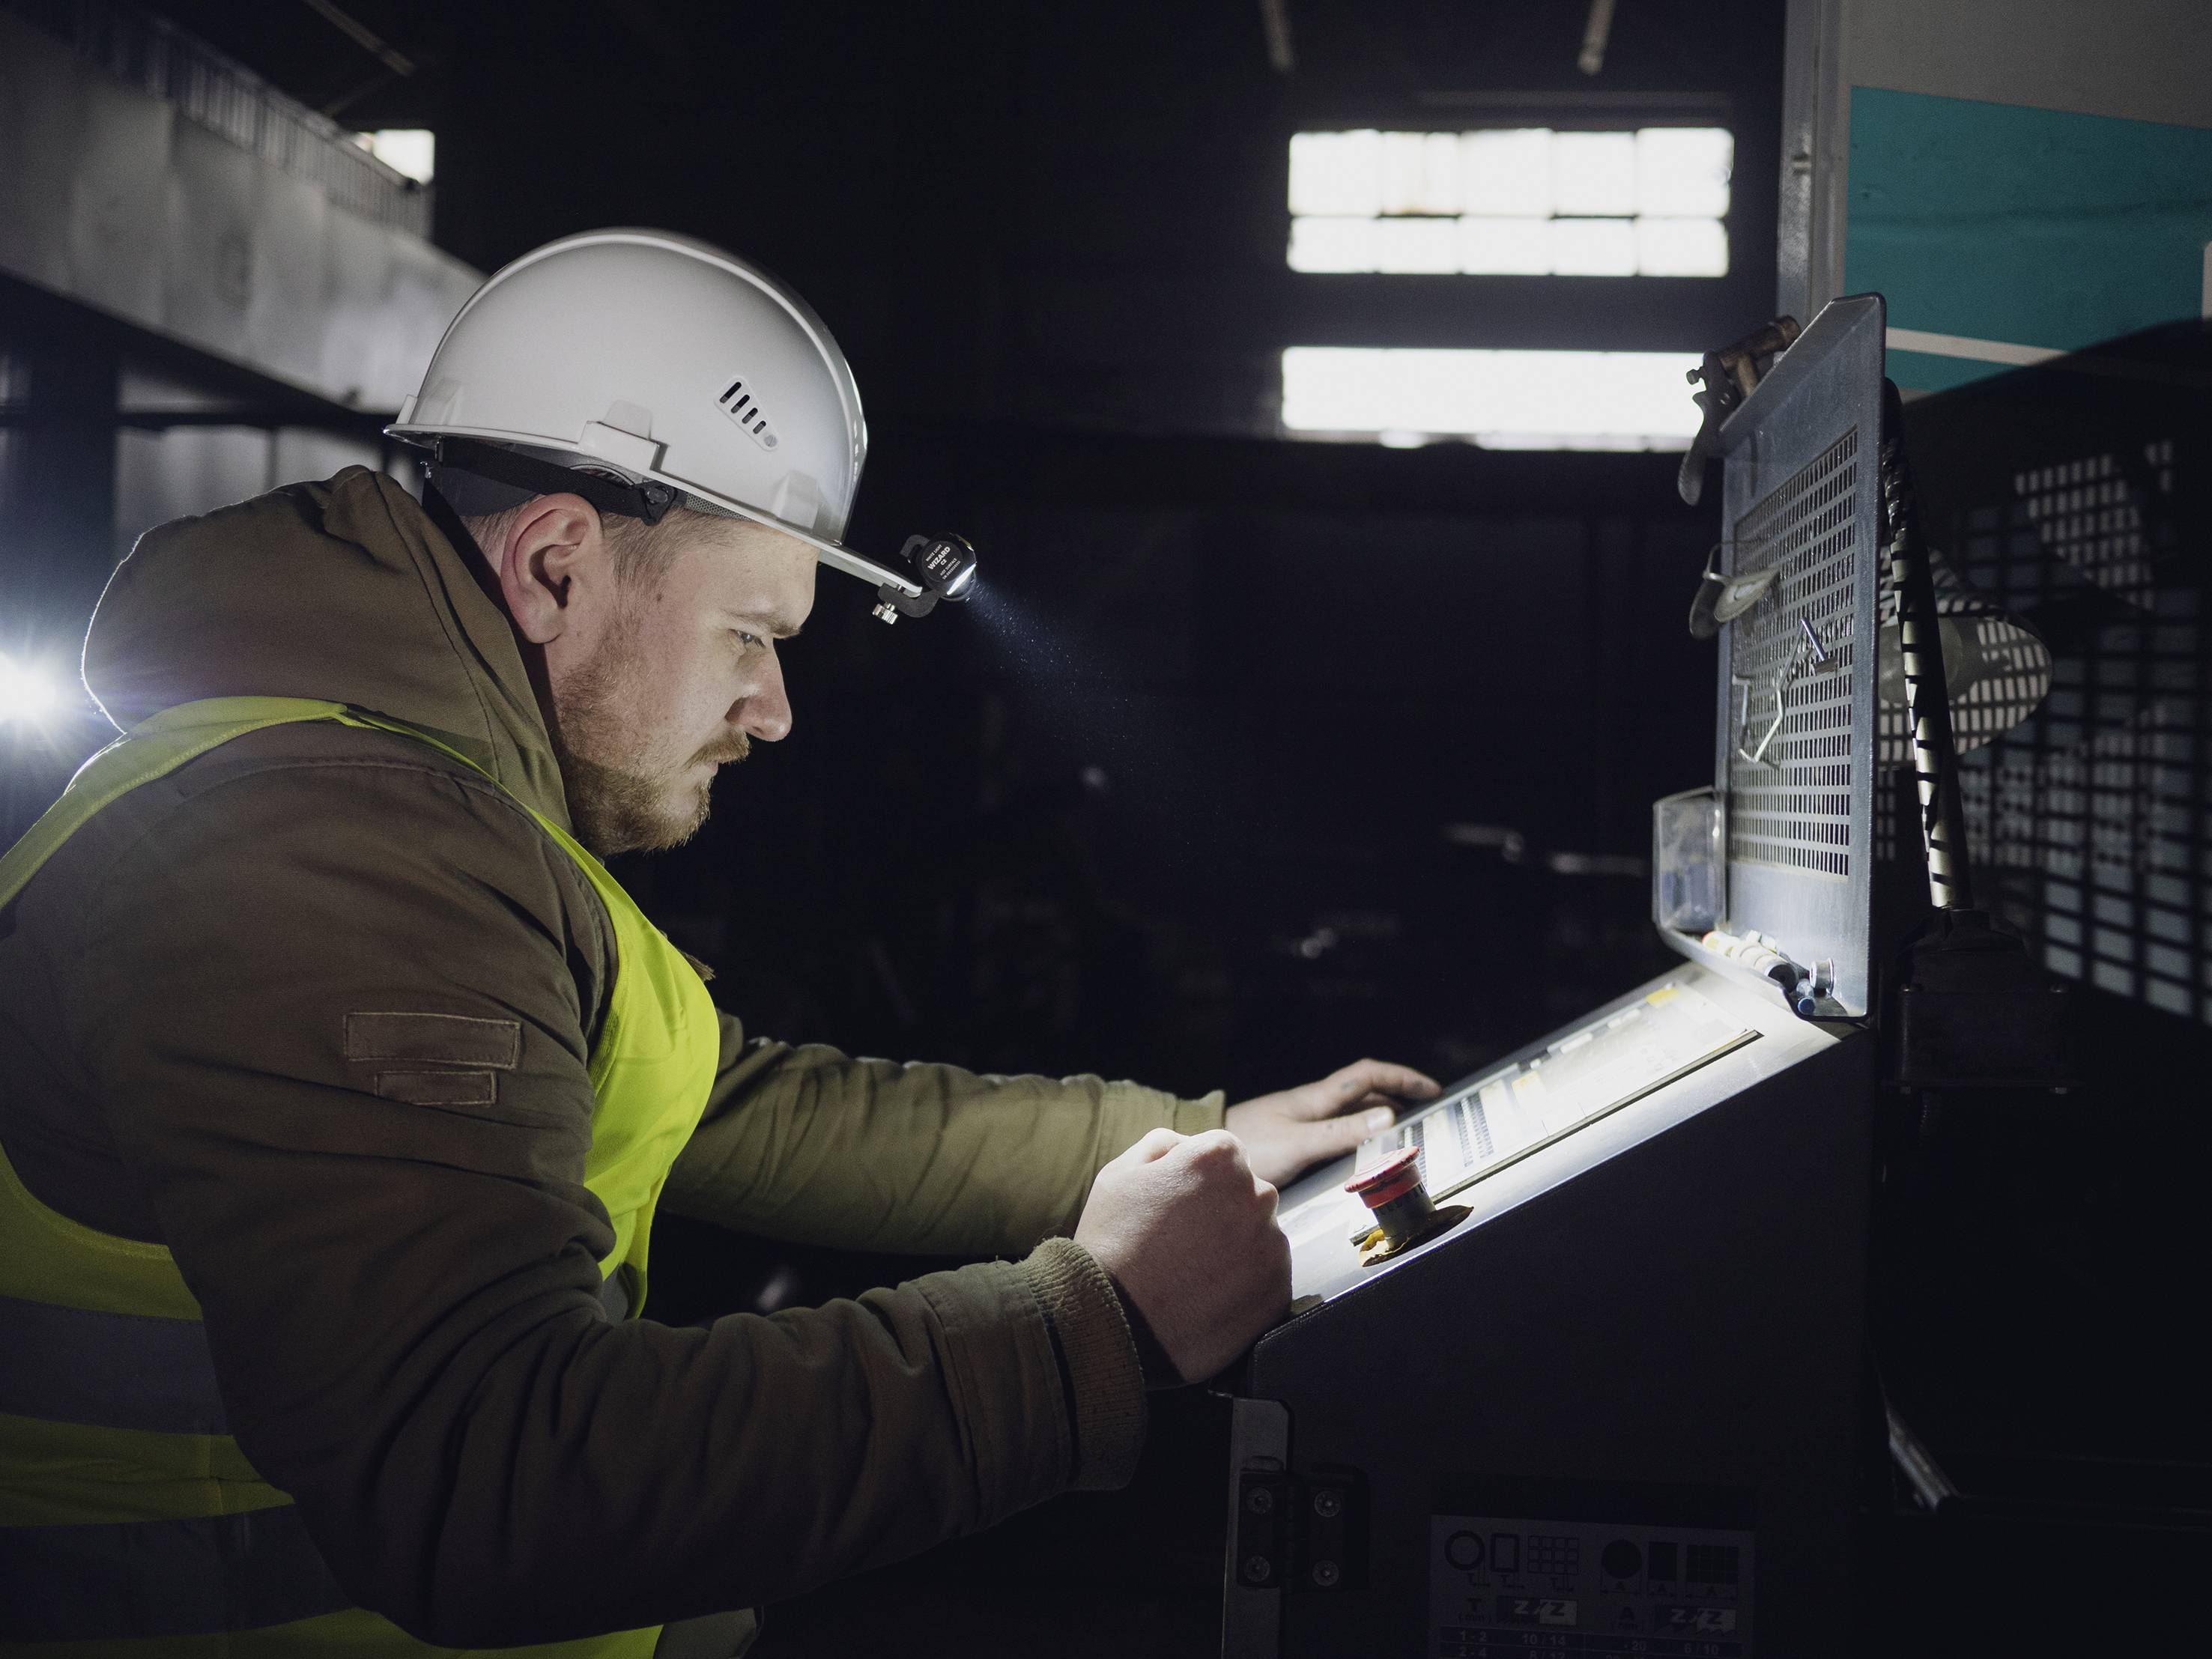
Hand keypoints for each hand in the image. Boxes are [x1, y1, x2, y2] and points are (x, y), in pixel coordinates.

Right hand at [1074, 1128, 1289, 1385]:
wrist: (1113, 1324)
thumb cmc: (1111, 1244)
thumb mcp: (1120, 1172)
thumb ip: (1164, 1143)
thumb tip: (1191, 1145)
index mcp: (1219, 1157)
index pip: (1225, 1153)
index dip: (1197, 1179)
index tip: (1178, 1207)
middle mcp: (1257, 1194)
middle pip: (1249, 1192)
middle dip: (1224, 1209)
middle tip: (1184, 1241)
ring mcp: (1272, 1246)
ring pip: (1261, 1234)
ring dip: (1237, 1247)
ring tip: (1193, 1272)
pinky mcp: (1277, 1291)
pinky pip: (1268, 1276)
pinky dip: (1245, 1284)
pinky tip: (1208, 1295)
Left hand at [1224, 1058, 1440, 1186]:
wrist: (1201, 1150)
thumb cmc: (1247, 1147)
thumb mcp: (1300, 1143)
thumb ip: (1342, 1133)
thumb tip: (1390, 1119)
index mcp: (1317, 1098)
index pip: (1369, 1076)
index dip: (1403, 1078)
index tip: (1432, 1090)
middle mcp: (1311, 1103)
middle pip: (1364, 1091)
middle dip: (1398, 1094)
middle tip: (1426, 1109)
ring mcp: (1301, 1118)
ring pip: (1350, 1109)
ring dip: (1379, 1114)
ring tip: (1403, 1129)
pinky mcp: (1290, 1135)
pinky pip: (1336, 1127)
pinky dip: (1358, 1131)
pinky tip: (1359, 1148)